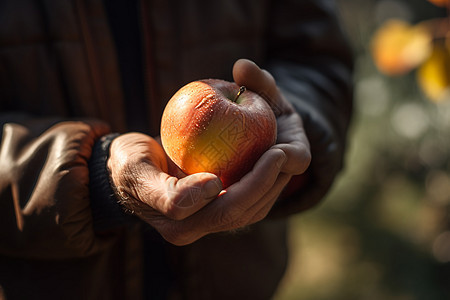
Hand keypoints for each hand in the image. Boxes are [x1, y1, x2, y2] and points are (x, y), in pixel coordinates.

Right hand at [108, 59, 310, 245]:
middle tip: (288, 150)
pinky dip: (262, 178)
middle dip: (272, 182)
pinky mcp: (215, 205)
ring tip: (287, 154)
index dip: (256, 184)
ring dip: (273, 183)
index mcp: (182, 226)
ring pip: (251, 208)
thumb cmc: (128, 166)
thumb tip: (214, 188)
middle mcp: (199, 227)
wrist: (127, 167)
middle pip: (246, 211)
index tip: (274, 153)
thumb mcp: (135, 173)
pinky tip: (271, 156)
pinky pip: (245, 196)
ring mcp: (208, 218)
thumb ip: (167, 193)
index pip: (227, 209)